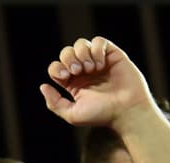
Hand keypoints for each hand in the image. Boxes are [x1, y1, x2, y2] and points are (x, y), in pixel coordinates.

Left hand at [40, 37, 155, 127]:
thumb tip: (43, 86)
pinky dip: (96, 50)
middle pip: (66, 52)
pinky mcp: (113, 55)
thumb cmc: (101, 115)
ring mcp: (98, 62)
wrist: (126, 110)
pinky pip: (99, 41)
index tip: (66, 76)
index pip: (56, 67)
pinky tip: (101, 64)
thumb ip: (54, 103)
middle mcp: (84, 71)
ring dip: (82, 53)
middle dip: (68, 58)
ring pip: (81, 44)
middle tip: (78, 70)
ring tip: (91, 68)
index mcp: (73, 83)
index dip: (56, 68)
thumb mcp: (72, 114)